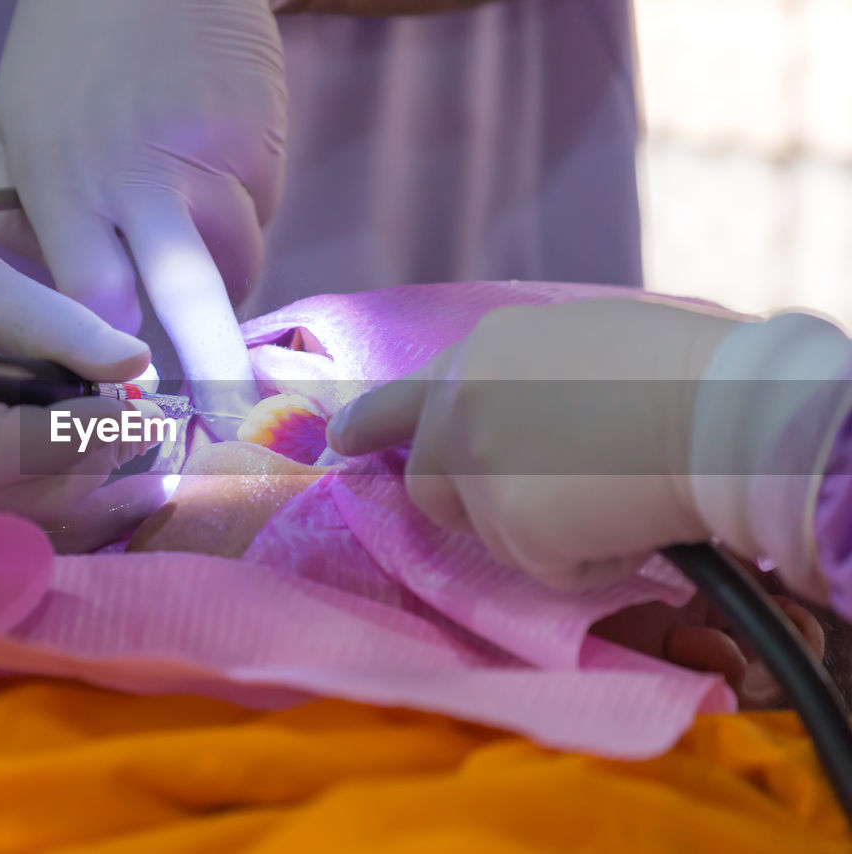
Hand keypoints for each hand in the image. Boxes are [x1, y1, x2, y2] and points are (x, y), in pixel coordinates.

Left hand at [0, 0, 284, 422]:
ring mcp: (217, 162)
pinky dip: (238, 212)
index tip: (116, 389)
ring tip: (185, 220)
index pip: (94, 302)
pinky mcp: (265, 143)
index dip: (106, 354)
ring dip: (216, 272)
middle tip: (230, 425)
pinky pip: (260, 214)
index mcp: (69, 183)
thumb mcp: (10, 131)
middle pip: (188, 302)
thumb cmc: (65, 51)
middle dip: (210, 372)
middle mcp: (148, 183)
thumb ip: (26, 224)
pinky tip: (207, 161)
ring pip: (237, 264)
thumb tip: (68, 303)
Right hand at [0, 254, 159, 526]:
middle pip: (50, 496)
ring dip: (86, 476)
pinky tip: (69, 457)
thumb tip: (134, 363)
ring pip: (41, 521)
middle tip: (126, 409)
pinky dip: (55, 495)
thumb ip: (50, 324)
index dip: (96, 427)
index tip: (135, 400)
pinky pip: (15, 528)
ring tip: (96, 426)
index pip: (33, 450)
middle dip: (100, 452)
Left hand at [327, 298, 745, 589]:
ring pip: (488, 533)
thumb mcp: (579, 345)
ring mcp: (477, 468)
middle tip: (539, 505)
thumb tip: (521, 422)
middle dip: (471, 505)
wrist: (722, 408)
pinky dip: (588, 562)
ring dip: (542, 532)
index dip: (371, 424)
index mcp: (480, 353)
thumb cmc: (679, 369)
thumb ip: (523, 380)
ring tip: (613, 493)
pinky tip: (628, 521)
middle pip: (430, 482)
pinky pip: (546, 569)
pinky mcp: (509, 527)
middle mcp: (459, 406)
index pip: (402, 396)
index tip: (341, 442)